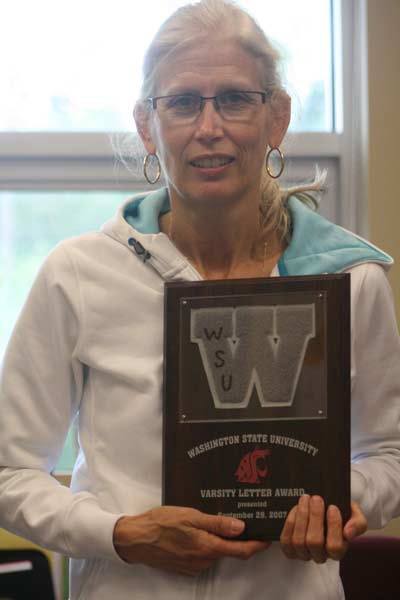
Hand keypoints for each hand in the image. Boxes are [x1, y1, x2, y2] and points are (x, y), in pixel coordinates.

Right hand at [113, 506, 269, 575]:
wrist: (135, 539)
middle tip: (240, 518)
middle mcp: (203, 561)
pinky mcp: (185, 567)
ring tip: (213, 520)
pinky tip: (196, 531)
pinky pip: (202, 556)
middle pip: (229, 551)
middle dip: (237, 538)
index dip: (256, 545)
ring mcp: (194, 566)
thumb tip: (241, 527)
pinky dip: (206, 545)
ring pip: (215, 552)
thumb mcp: (190, 516)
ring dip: (218, 540)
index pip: (240, 551)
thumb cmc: (161, 523)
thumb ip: (216, 523)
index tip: (267, 538)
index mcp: (207, 547)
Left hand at [280, 495, 366, 562]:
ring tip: (305, 499)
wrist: (324, 509)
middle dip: (315, 517)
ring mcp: (303, 554)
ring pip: (299, 541)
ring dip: (302, 517)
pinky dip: (290, 523)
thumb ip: (358, 524)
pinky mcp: (290, 549)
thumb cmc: (341, 514)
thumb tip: (348, 533)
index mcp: (337, 551)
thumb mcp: (355, 516)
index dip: (333, 526)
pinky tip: (296, 509)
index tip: (332, 507)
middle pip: (315, 542)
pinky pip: (286, 540)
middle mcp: (320, 555)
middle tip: (316, 498)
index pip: (335, 547)